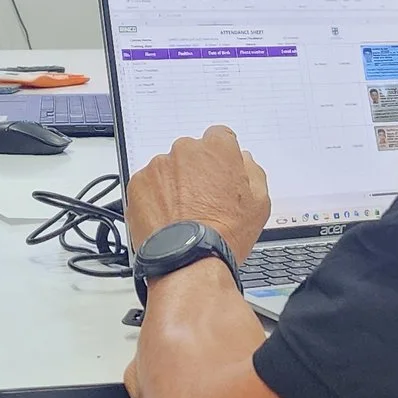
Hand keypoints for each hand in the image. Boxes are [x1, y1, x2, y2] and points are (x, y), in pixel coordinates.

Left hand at [125, 126, 271, 263]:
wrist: (190, 260)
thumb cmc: (225, 234)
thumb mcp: (259, 203)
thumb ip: (252, 172)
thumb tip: (243, 161)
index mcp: (217, 148)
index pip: (219, 137)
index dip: (220, 157)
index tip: (217, 173)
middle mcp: (185, 150)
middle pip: (191, 153)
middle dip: (195, 171)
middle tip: (200, 200)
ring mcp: (159, 166)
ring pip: (168, 169)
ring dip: (173, 185)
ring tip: (181, 214)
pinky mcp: (138, 183)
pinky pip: (148, 185)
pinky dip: (154, 197)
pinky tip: (166, 218)